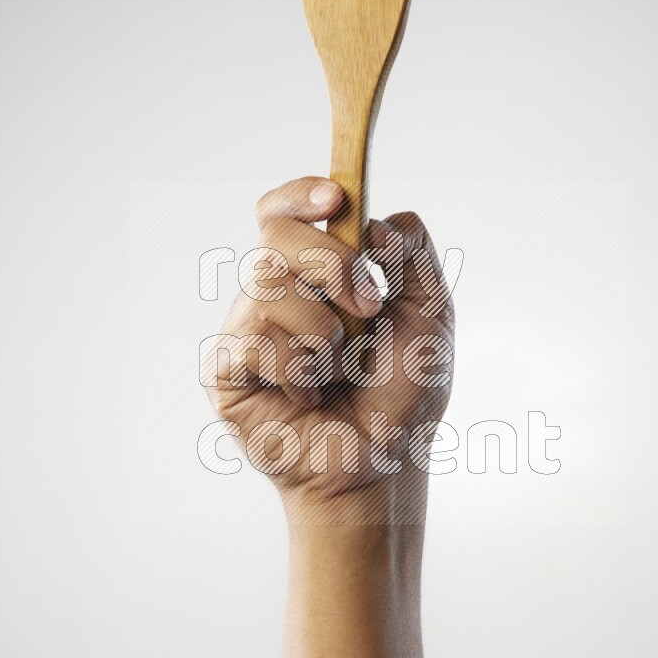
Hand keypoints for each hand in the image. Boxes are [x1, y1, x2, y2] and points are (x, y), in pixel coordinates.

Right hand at [204, 176, 454, 523]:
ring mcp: (246, 332)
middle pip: (275, 236)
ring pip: (268, 287)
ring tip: (339, 369)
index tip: (335, 198)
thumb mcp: (431, 314)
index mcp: (314, 274)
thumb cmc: (402, 394)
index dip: (300, 194)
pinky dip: (299, 369)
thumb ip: (413, 255)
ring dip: (324, 331)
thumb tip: (373, 219)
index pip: (284, 213)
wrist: (384, 462)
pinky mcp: (227, 372)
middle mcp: (274, 295)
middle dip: (332, 264)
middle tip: (369, 308)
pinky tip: (310, 396)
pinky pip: (254, 341)